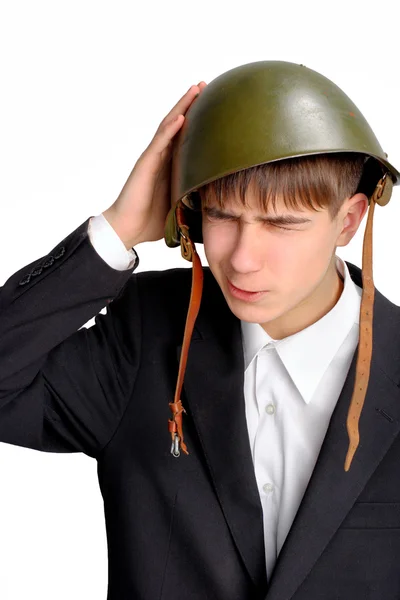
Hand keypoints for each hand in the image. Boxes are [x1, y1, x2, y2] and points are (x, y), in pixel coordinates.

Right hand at [103, 81, 206, 248]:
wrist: (128, 230)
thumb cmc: (152, 222)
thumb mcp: (182, 208)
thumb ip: (197, 199)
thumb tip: (222, 204)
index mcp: (170, 166)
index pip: (186, 137)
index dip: (197, 119)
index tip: (215, 104)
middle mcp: (161, 157)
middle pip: (177, 124)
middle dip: (191, 104)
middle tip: (206, 85)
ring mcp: (152, 158)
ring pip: (168, 127)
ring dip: (182, 107)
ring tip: (195, 90)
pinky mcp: (145, 165)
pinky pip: (159, 143)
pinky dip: (170, 129)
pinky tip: (181, 116)